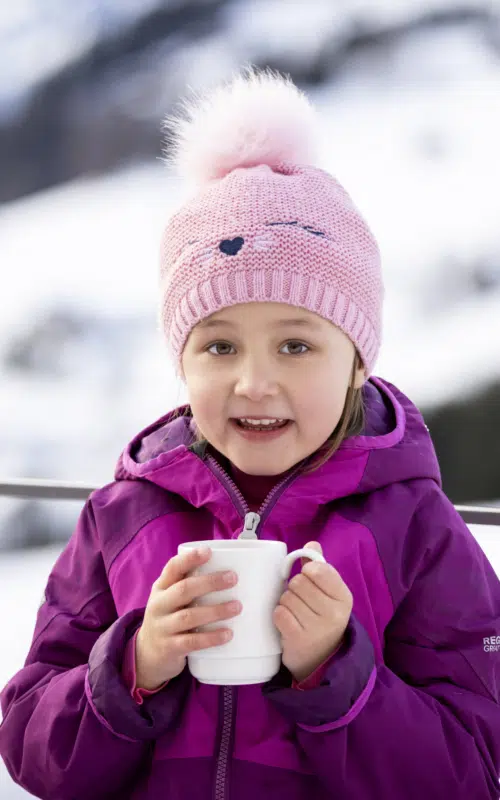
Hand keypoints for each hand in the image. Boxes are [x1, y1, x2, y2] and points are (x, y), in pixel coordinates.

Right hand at [135, 548, 240, 689]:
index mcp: (161, 588)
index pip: (172, 568)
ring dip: (215, 611)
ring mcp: (162, 627)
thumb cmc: (168, 619)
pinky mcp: (169, 648)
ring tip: (237, 607)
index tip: (208, 552)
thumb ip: (190, 586)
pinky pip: (191, 642)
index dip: (190, 558)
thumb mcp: (170, 599)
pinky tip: (227, 634)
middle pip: (184, 589)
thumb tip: (228, 571)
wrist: (147, 655)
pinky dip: (211, 638)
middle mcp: (159, 605)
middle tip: (233, 578)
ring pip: (189, 616)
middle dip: (210, 582)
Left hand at [273, 542, 352, 682]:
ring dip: (286, 603)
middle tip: (301, 601)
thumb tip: (312, 543)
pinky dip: (279, 615)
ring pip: (287, 597)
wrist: (320, 658)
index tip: (309, 579)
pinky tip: (288, 622)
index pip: (318, 569)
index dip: (308, 571)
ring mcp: (317, 628)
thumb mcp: (328, 593)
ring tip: (296, 613)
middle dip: (294, 589)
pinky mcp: (298, 639)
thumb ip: (320, 567)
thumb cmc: (321, 617)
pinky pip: (279, 613)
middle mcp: (334, 613)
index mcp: (343, 596)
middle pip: (298, 582)